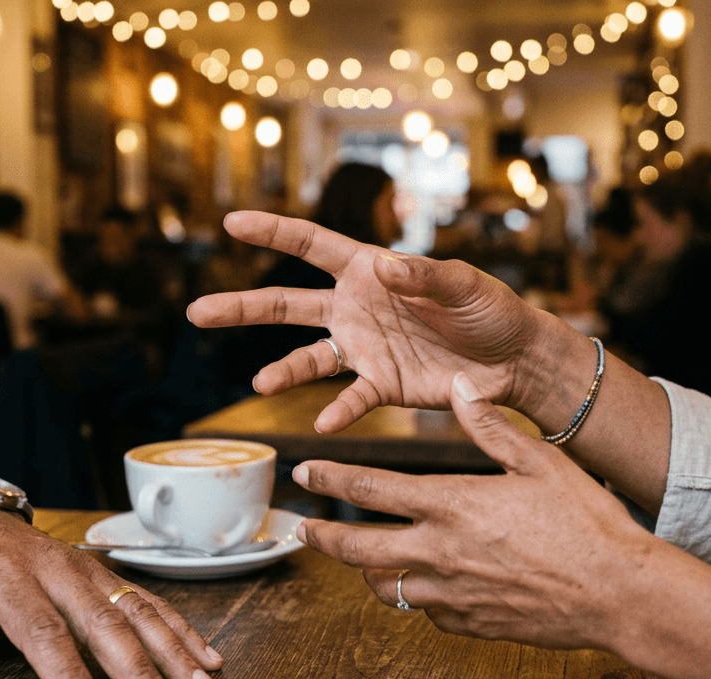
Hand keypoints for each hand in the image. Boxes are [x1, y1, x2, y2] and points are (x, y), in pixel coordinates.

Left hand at [0, 499, 223, 678]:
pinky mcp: (103, 574)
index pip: (44, 634)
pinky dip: (180, 628)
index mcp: (6, 579)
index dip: (73, 678)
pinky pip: (147, 600)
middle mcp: (56, 570)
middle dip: (142, 672)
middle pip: (105, 624)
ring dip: (175, 651)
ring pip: (138, 610)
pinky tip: (207, 655)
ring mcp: (86, 570)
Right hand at [186, 211, 569, 432]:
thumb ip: (426, 276)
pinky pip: (351, 398)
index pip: (312, 245)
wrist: (513, 360)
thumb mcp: (464, 285)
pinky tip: (324, 424)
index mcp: (370, 270)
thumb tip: (386, 268)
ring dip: (282, 371)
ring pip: (307, 357)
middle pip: (286, 304)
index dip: (273, 232)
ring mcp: (363, 348)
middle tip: (197, 312)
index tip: (231, 222)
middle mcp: (355, 308)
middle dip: (242, 308)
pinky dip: (338, 411)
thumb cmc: (490, 310)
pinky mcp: (381, 384)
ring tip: (260, 382)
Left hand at [289, 371, 650, 651]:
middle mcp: (440, 551)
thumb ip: (491, 427)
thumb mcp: (541, 461)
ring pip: (385, 588)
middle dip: (323, 539)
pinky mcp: (470, 624)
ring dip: (368, 573)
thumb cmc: (586, 522)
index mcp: (452, 503)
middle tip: (304, 532)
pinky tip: (429, 586)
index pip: (370, 490)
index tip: (305, 473)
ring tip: (363, 562)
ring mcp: (452, 594)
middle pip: (357, 550)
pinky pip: (427, 613)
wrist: (618, 592)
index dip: (330, 480)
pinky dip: (418, 598)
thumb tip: (459, 388)